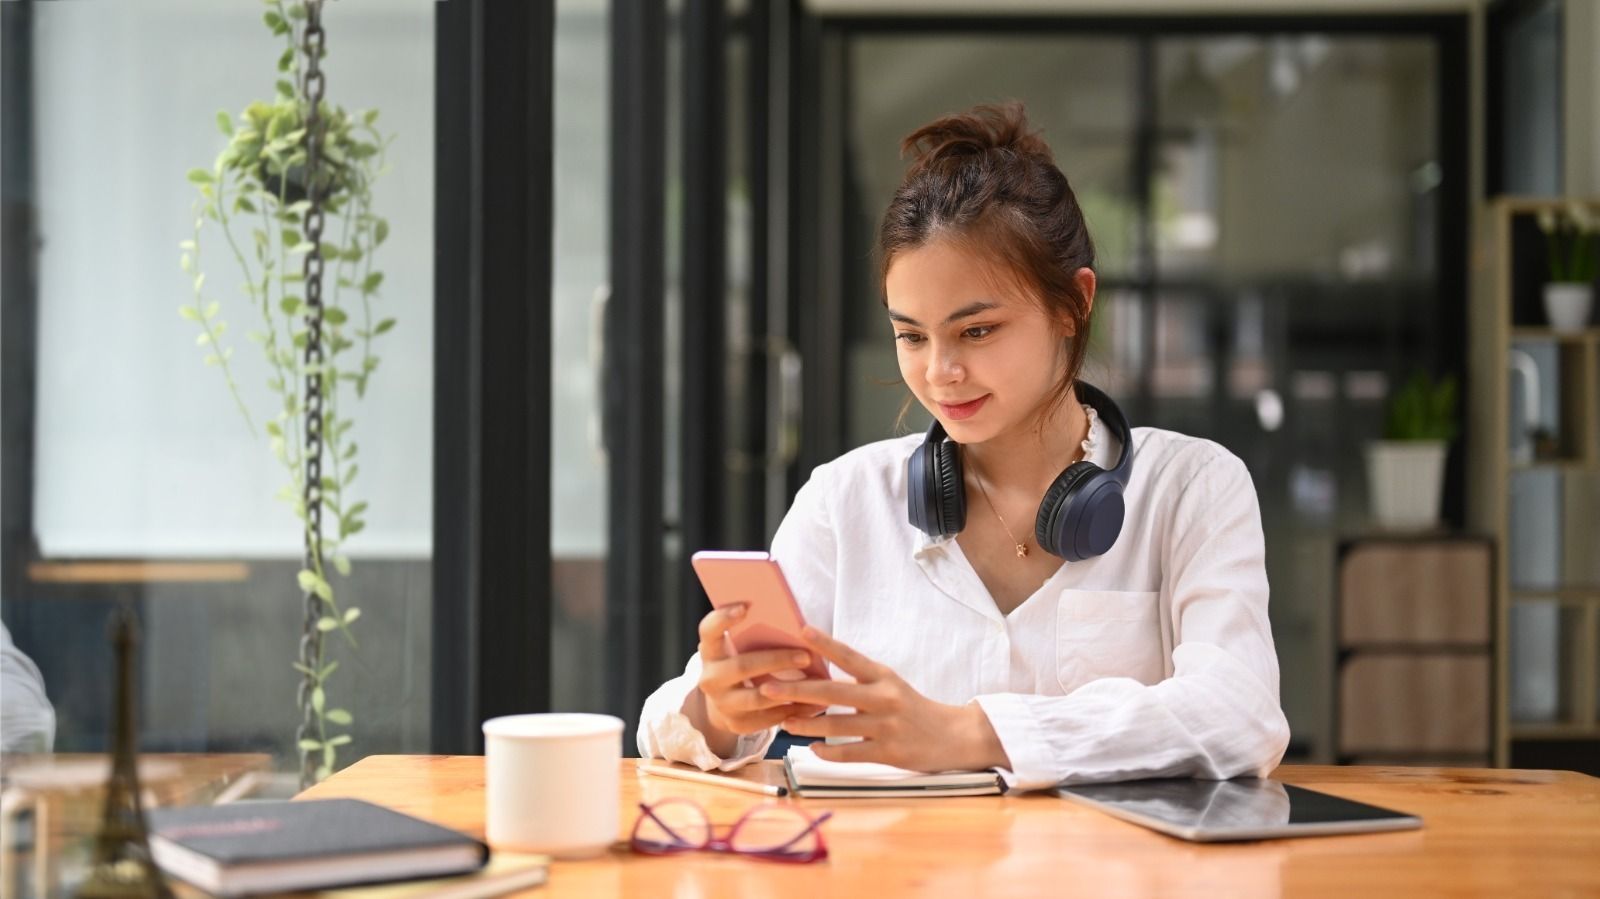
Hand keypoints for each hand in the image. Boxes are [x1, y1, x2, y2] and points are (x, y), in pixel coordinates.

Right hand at [694, 605, 823, 739]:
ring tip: (817, 682)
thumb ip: (756, 633)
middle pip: (741, 667)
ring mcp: (721, 703)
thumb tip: (793, 624)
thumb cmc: (742, 661)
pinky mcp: (735, 724)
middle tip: (806, 656)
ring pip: (757, 698)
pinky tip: (813, 704)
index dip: (723, 618)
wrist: (725, 701)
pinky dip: (792, 711)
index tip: (746, 607)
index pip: (709, 629)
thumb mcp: (740, 646)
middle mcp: (710, 678)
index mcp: (710, 650)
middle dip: (776, 661)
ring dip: (789, 690)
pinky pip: (767, 720)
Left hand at [759, 627, 1009, 772]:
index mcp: (883, 676)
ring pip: (836, 725)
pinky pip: (850, 752)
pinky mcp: (888, 752)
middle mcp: (883, 698)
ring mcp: (885, 726)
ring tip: (784, 721)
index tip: (801, 630)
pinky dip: (828, 750)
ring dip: (806, 723)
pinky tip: (813, 747)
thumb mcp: (890, 685)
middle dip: (798, 689)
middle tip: (768, 687)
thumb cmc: (913, 708)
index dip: (825, 643)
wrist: (953, 736)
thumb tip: (819, 672)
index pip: (849, 656)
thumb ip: (860, 679)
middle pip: (834, 691)